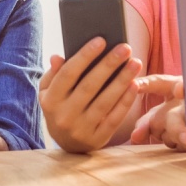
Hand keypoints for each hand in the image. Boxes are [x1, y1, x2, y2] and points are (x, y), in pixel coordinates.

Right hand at [38, 38, 143, 152]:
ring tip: (135, 63)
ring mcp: (81, 129)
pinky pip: (114, 118)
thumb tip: (57, 57)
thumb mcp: (49, 92)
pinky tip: (135, 85)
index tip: (101, 40)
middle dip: (109, 65)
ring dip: (122, 80)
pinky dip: (125, 101)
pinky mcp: (97, 139)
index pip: (68, 74)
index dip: (84, 56)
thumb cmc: (60, 108)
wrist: (67, 145)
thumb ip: (54, 74)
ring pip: (104, 101)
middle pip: (89, 86)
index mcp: (50, 100)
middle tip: (125, 48)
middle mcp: (64, 115)